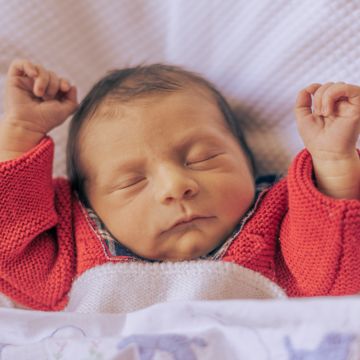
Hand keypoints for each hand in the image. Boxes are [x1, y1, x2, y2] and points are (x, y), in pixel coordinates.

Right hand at [3, 59, 77, 135]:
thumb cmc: (46, 119)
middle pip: (51, 74)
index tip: (65, 88)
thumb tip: (73, 86)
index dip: (64, 82)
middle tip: (47, 98)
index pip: (61, 80)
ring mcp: (28, 82)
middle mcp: (40, 86)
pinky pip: (20, 63)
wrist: (28, 124)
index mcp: (52, 93)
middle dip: (53, 85)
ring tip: (39, 94)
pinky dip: (28, 66)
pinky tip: (33, 74)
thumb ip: (73, 100)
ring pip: (39, 69)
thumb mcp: (65, 111)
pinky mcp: (15, 79)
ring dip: (43, 80)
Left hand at [295, 82, 359, 198]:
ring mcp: (349, 104)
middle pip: (328, 85)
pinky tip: (328, 110)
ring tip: (324, 113)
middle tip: (319, 114)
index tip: (311, 104)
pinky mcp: (357, 106)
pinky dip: (333, 94)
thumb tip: (309, 87)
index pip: (322, 87)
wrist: (326, 152)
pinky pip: (348, 88)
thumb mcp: (303, 117)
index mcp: (329, 105)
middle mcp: (341, 103)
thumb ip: (302, 101)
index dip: (313, 89)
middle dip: (318, 97)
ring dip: (324, 97)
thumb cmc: (315, 138)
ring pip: (337, 85)